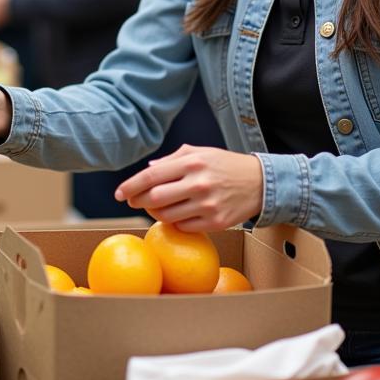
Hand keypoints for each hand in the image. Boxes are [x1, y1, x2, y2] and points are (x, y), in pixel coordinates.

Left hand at [114, 145, 264, 231]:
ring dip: (154, 213)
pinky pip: (183, 227)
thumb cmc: (225, 165)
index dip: (130, 186)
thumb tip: (147, 170)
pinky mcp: (215, 222)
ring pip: (166, 216)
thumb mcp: (200, 152)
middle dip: (137, 202)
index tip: (118, 194)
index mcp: (192, 162)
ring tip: (155, 207)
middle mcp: (198, 183)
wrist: (261, 183)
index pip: (151, 176)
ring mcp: (207, 205)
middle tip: (132, 202)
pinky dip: (174, 222)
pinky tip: (176, 214)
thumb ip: (172, 160)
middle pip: (154, 199)